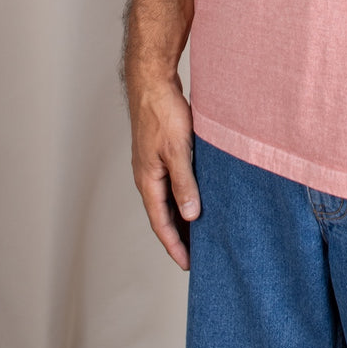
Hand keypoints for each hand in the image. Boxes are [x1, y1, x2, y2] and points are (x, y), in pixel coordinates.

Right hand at [128, 75, 200, 269]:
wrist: (152, 82)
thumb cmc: (162, 112)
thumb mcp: (177, 149)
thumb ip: (184, 183)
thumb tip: (190, 215)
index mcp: (148, 180)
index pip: (161, 223)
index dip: (174, 246)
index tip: (188, 265)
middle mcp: (147, 177)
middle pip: (163, 216)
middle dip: (178, 238)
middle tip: (198, 256)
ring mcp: (152, 166)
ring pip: (167, 200)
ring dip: (181, 218)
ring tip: (200, 233)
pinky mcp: (159, 154)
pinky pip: (171, 184)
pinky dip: (183, 197)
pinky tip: (197, 198)